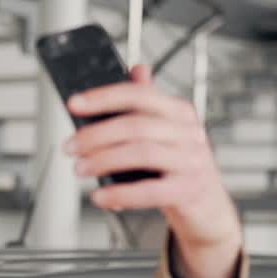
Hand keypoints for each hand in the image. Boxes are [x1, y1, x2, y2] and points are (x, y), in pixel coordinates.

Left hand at [64, 64, 241, 277]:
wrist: (207, 207)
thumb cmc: (177, 167)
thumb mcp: (164, 133)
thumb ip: (148, 106)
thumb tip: (135, 70)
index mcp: (179, 112)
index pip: (139, 95)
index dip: (104, 97)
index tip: (74, 104)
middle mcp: (188, 133)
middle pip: (136, 125)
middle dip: (95, 135)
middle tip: (69, 147)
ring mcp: (191, 161)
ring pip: (142, 153)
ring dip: (103, 161)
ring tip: (79, 169)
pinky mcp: (188, 190)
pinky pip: (150, 191)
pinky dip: (120, 194)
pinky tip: (100, 196)